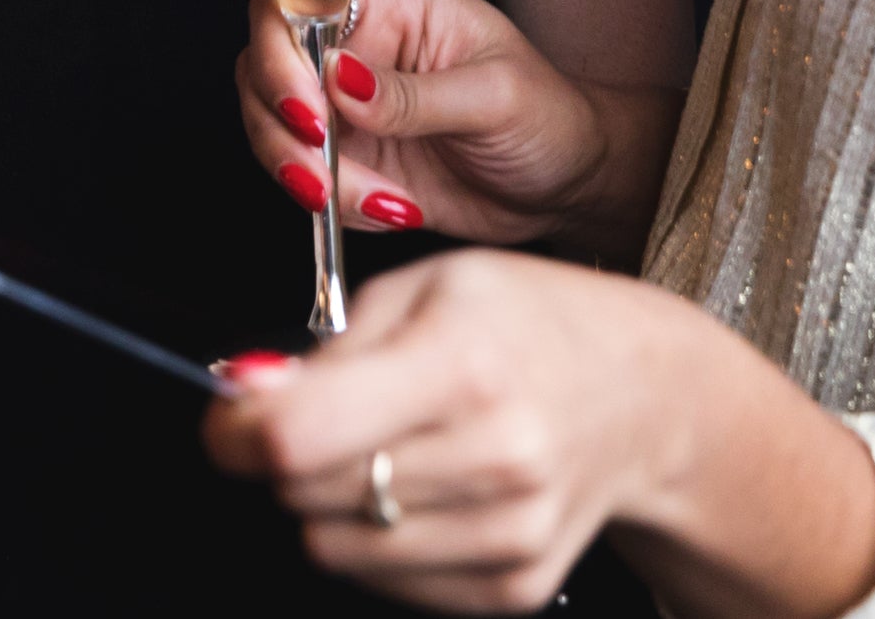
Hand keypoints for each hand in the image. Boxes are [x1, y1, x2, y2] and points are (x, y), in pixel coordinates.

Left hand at [201, 251, 665, 610]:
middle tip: (325, 417)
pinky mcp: (514, 587)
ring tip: (389, 446)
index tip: (232, 417)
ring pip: (336, 549)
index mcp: (463, 365)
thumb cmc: (528, 325)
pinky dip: (381, 539)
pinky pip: (385, 583)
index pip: (303, 436)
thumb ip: (328, 347)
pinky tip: (427, 487)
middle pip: (308, 495)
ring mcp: (510, 534)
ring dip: (334, 502)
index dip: (238, 432)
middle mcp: (494, 457)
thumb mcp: (426, 286)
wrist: (642, 397)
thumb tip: (245, 393)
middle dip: (289, 457)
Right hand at [239, 0, 613, 249]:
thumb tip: (340, 80)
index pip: (293, 4)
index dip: (279, 54)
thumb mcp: (494, 98)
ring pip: (271, 127)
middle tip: (326, 172)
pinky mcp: (348, 158)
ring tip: (380, 202)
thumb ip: (414, 93)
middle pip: (261, 67)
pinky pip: (305, 179)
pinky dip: (336, 205)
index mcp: (387, 3)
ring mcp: (343, 105)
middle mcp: (352, 47)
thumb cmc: (550, 118)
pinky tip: (396, 209)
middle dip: (283, 128)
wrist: (568, 186)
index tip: (310, 111)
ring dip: (306, 175)